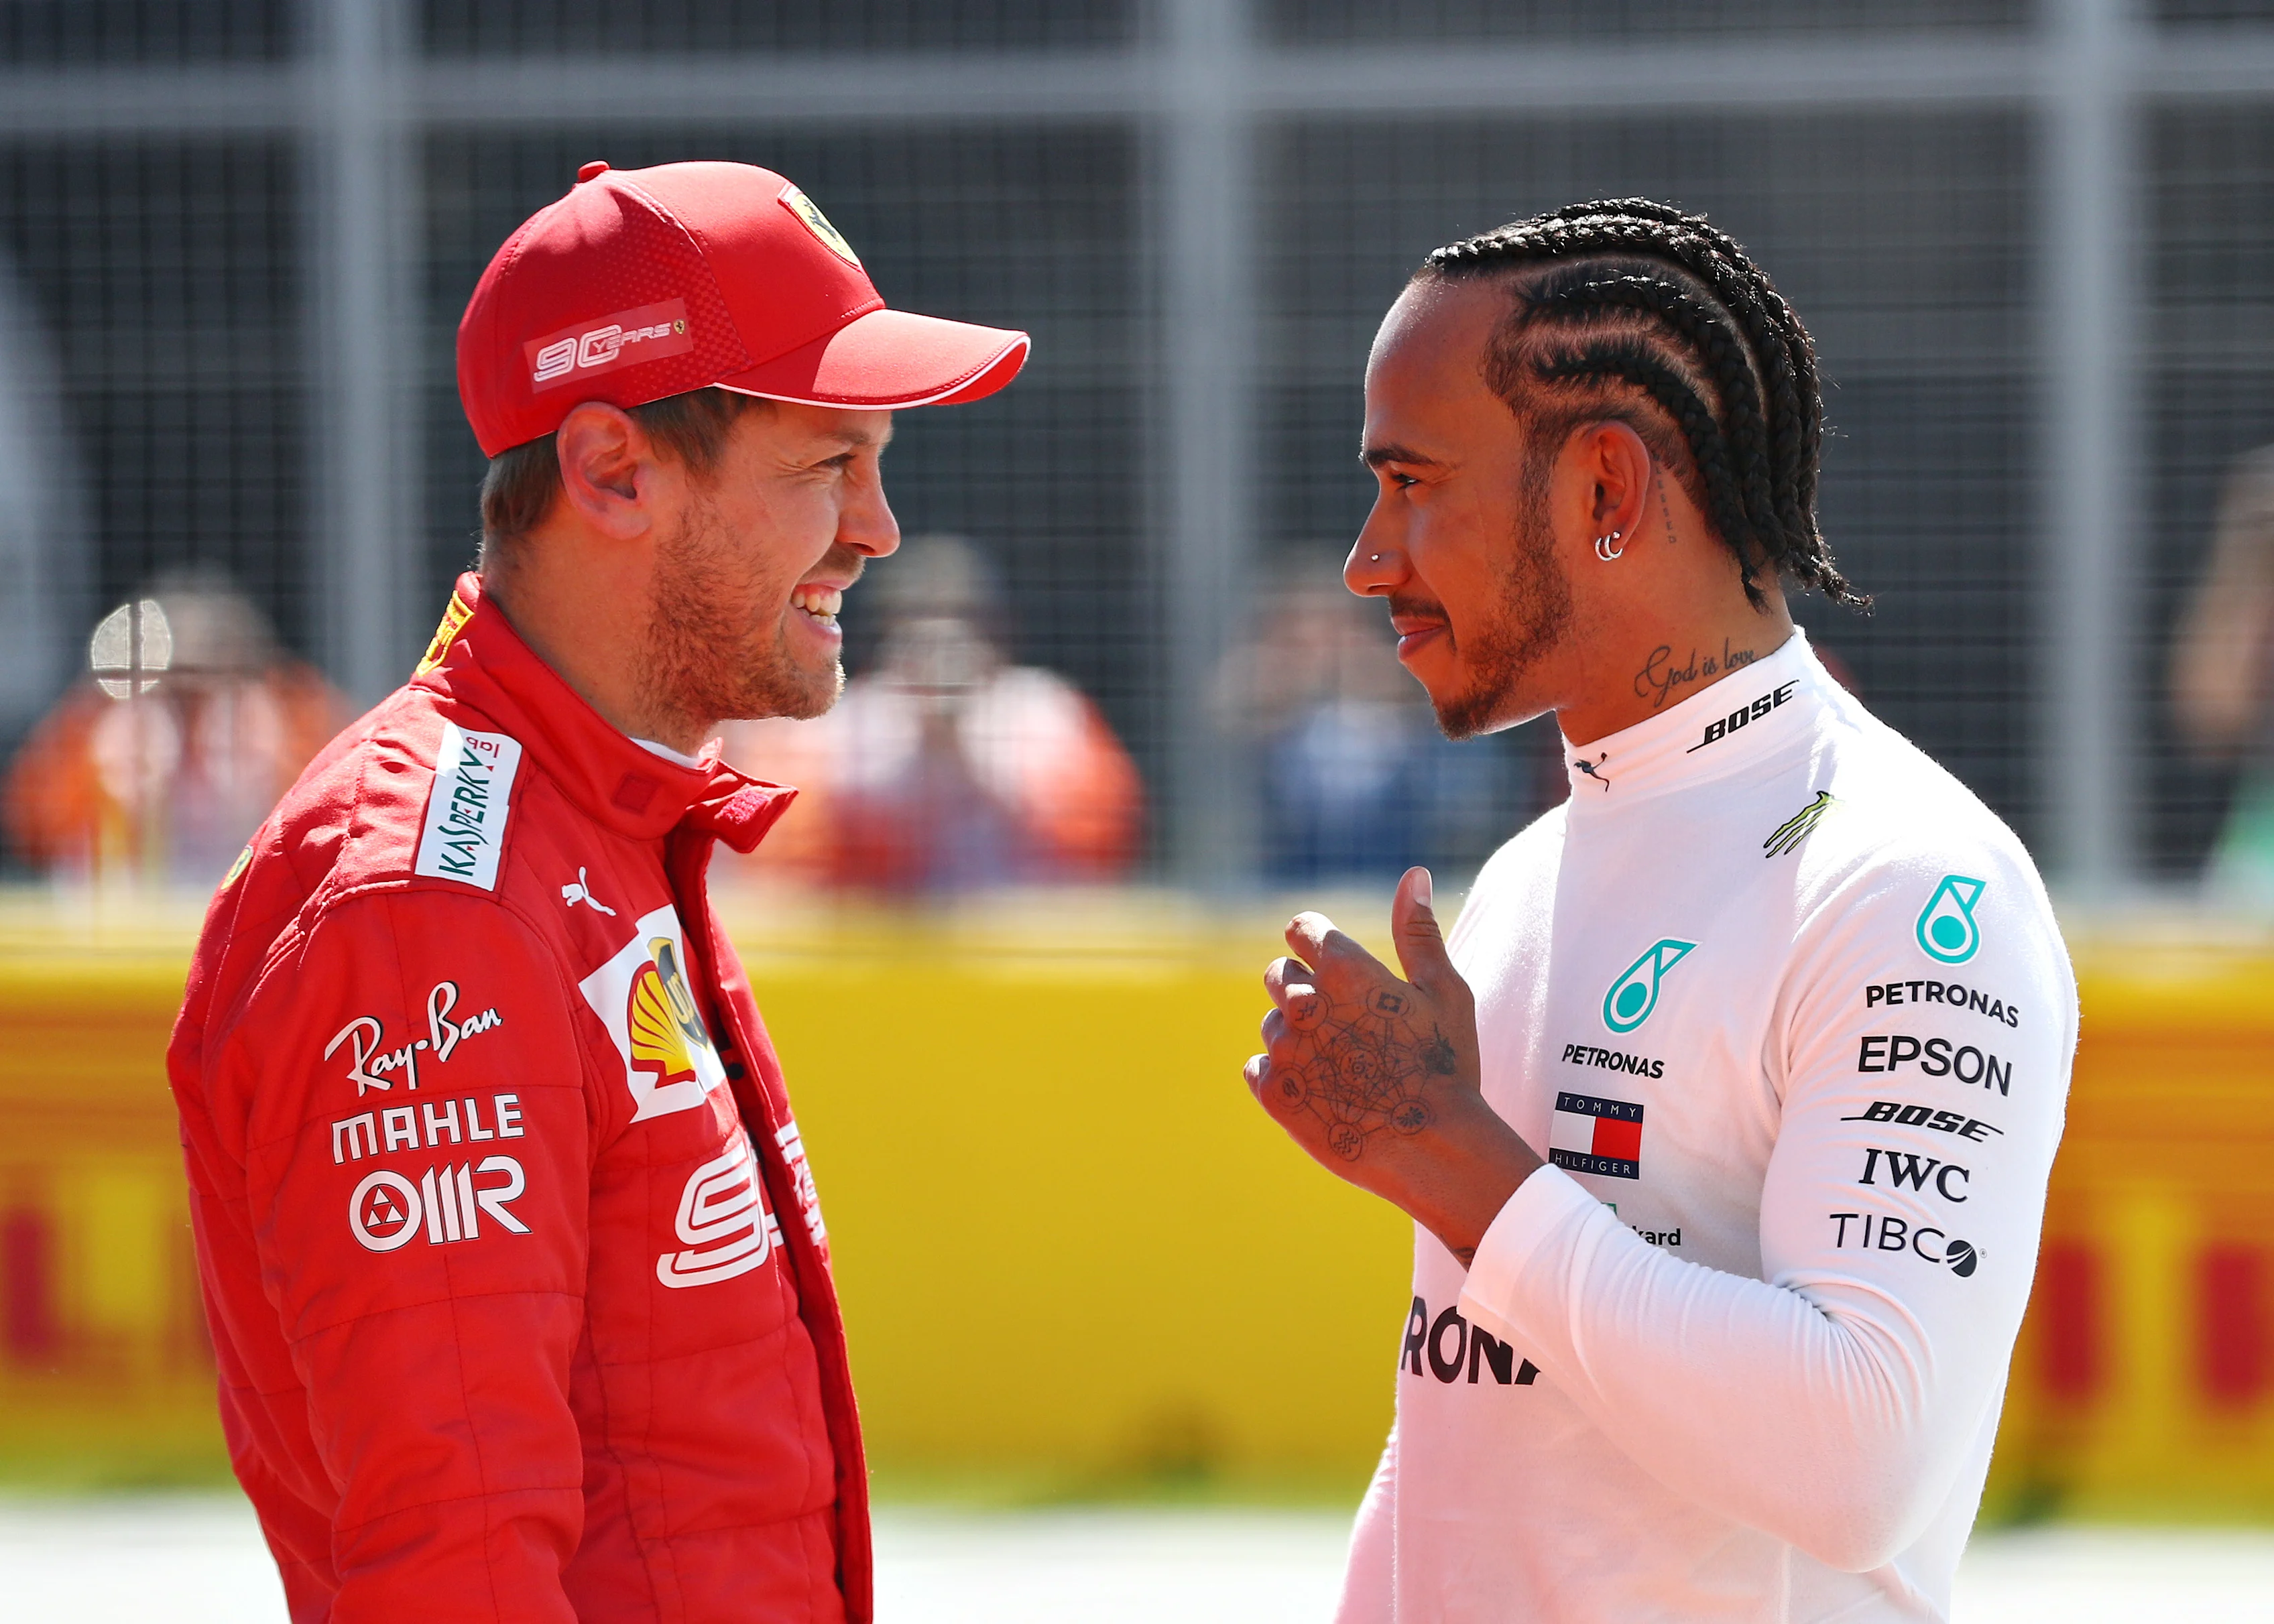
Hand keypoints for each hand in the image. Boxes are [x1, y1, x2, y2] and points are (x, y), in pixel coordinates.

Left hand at [1244, 867, 1542, 1263]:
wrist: (1434, 1150)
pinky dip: (1284, 1075)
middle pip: (1278, 974)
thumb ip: (1418, 932)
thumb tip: (1412, 874)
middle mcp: (1304, 1002)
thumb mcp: (1445, 992)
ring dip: (1299, 1037)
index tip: (1335, 965)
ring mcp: (1286, 1049)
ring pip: (1273, 1025)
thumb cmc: (1447, 1069)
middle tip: (1346, 1023)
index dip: (1317, 942)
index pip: (1301, 928)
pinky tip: (1323, 1090)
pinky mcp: (1273, 1093)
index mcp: (1344, 969)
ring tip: (1347, 1066)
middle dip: (1303, 988)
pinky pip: (1259, 1067)